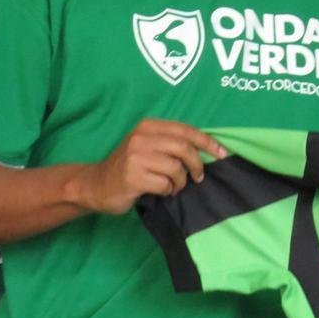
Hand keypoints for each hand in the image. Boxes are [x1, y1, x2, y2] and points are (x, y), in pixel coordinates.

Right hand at [74, 119, 227, 214]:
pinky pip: (164, 184)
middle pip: (184, 148)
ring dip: (180, 181)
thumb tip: (208, 148)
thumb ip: (171, 143)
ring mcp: (135, 157)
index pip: (186, 130)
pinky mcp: (132, 176)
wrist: (95, 185)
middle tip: (198, 177)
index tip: (223, 153)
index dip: (208, 141)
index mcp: (148, 126)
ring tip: (173, 186)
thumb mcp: (148, 146)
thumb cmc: (129, 167)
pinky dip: (168, 191)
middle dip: (197, 165)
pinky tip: (160, 191)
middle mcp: (141, 138)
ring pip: (176, 168)